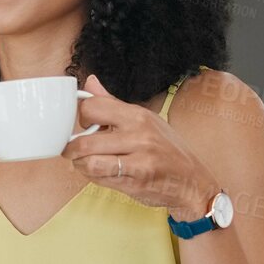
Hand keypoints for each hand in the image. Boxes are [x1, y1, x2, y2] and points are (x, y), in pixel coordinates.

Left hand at [62, 74, 218, 217]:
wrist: (192, 181)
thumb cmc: (167, 150)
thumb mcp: (145, 120)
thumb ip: (112, 104)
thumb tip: (89, 82)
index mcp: (138, 115)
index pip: (93, 106)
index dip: (81, 118)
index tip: (85, 126)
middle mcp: (139, 133)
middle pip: (84, 140)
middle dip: (72, 149)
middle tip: (74, 151)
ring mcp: (139, 157)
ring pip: (88, 161)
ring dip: (80, 165)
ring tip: (85, 163)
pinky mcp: (137, 179)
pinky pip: (100, 177)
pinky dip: (92, 176)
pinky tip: (99, 173)